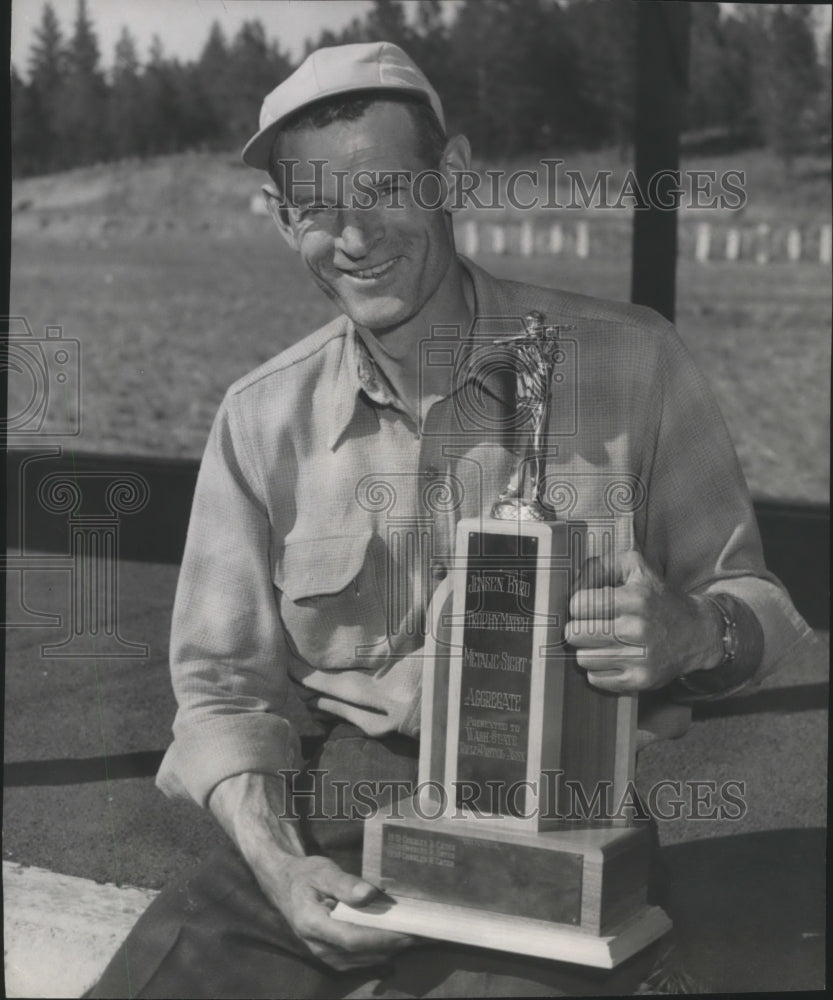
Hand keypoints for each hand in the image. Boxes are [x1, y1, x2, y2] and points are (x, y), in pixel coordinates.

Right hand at [262, 852, 416, 969]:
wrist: (285, 885)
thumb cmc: (305, 875)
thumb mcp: (323, 871)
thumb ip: (344, 884)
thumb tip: (368, 894)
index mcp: (312, 924)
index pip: (352, 938)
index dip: (381, 938)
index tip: (407, 930)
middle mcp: (317, 946)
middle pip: (361, 953)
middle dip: (393, 944)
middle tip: (422, 932)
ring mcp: (324, 955)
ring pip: (363, 960)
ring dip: (390, 950)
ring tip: (416, 936)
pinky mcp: (331, 956)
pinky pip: (359, 960)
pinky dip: (380, 952)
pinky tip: (397, 940)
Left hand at [564, 549, 719, 691]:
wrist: (697, 632)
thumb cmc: (659, 598)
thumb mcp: (636, 568)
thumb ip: (601, 565)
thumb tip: (573, 581)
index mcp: (634, 599)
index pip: (579, 604)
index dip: (578, 605)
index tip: (588, 607)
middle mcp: (637, 629)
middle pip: (575, 633)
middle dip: (578, 628)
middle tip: (590, 626)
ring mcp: (640, 658)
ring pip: (583, 658)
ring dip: (587, 650)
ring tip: (601, 643)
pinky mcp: (641, 680)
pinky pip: (596, 678)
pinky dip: (598, 669)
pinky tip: (610, 658)